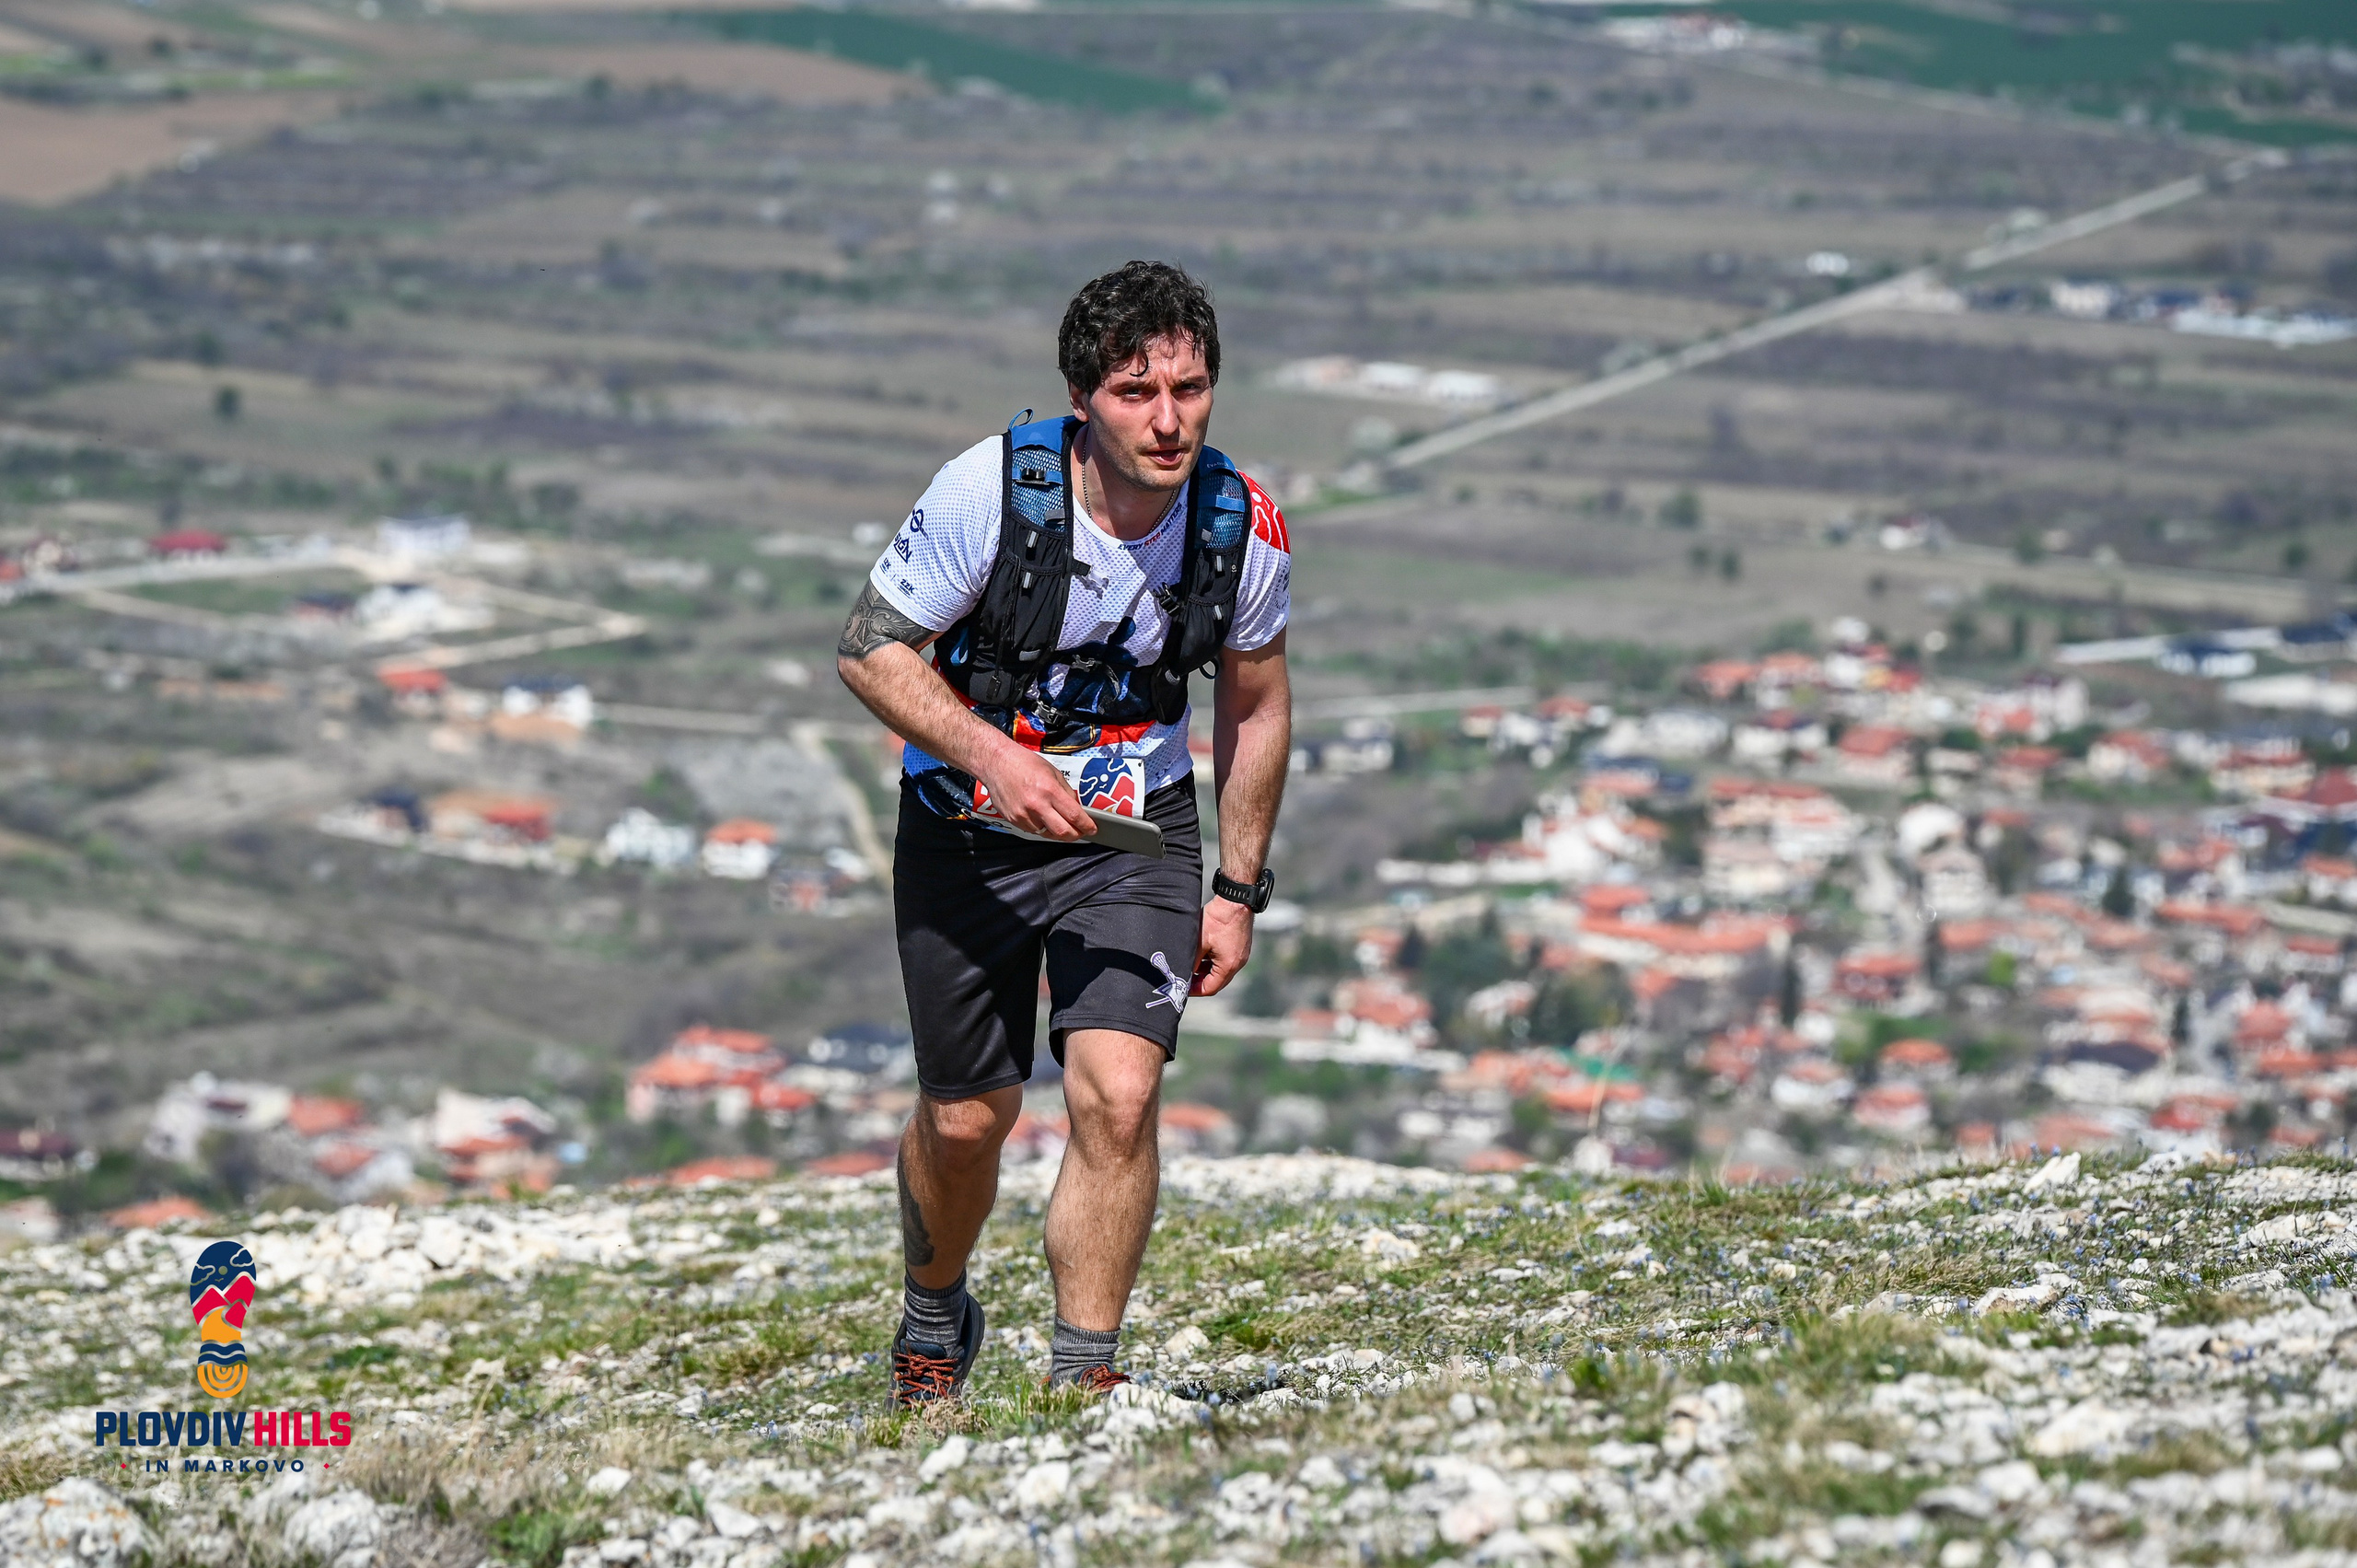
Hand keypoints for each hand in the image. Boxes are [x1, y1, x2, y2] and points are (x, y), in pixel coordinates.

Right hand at [974, 749, 1095, 840]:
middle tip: (1080, 832)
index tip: (1092, 829)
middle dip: (1075, 835)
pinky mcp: (1013, 820)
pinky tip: (1041, 817)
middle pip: (1062, 832)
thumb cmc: (1024, 763)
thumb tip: (1076, 808)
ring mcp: (1023, 815)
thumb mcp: (1052, 772)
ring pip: (1047, 834)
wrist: (996, 763)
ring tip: (1058, 821)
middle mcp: (1037, 805)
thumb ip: (1065, 792)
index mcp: (1049, 790)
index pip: (1074, 815)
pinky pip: (1033, 830)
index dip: (1086, 825)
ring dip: (1057, 831)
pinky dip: (1041, 827)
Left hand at [1192, 893, 1253, 995]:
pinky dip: (1214, 961)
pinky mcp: (1241, 947)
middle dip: (1200, 981)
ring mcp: (1241, 955)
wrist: (1235, 900)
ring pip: (1221, 971)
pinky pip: (1226, 960)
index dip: (1195, 990)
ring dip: (1207, 970)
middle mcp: (1238, 963)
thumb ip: (1192, 961)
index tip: (1183, 987)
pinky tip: (1204, 953)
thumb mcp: (1199, 942)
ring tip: (1193, 964)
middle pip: (1218, 981)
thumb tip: (1184, 973)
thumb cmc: (1218, 920)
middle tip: (1185, 977)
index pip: (1211, 988)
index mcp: (1229, 965)